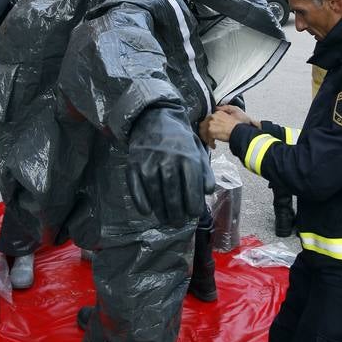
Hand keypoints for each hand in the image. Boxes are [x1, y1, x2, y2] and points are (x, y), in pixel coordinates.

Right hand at [126, 107, 215, 225]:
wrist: (154, 117)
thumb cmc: (179, 139)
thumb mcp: (197, 150)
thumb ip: (204, 171)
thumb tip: (207, 192)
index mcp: (187, 156)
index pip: (192, 187)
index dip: (193, 205)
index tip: (193, 214)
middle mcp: (168, 158)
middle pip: (173, 193)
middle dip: (176, 213)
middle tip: (177, 223)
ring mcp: (149, 161)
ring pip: (155, 192)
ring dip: (160, 210)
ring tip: (165, 220)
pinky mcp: (134, 163)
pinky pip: (136, 187)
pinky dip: (141, 201)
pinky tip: (147, 211)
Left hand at [200, 107, 254, 146]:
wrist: (240, 132)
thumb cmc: (238, 125)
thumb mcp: (233, 111)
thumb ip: (224, 109)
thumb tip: (217, 109)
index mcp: (217, 113)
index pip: (208, 119)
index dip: (208, 126)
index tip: (209, 130)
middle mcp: (212, 117)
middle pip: (203, 125)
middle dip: (205, 132)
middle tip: (208, 137)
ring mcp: (211, 124)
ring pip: (203, 132)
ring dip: (207, 138)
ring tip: (210, 142)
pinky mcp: (211, 132)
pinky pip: (208, 139)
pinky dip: (210, 143)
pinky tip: (214, 145)